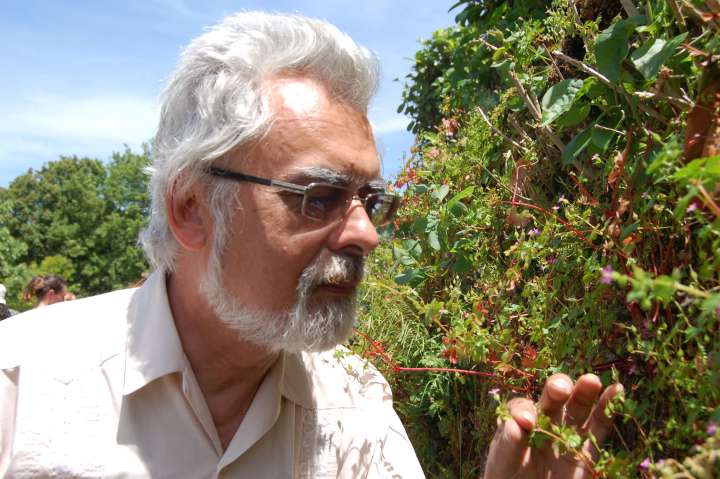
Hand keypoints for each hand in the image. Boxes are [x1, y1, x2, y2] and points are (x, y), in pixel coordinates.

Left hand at [483, 373, 622, 478]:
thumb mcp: (503, 464)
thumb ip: (508, 445)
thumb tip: (515, 426)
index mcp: (520, 423)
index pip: (522, 407)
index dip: (524, 410)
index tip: (527, 422)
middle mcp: (545, 421)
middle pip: (553, 397)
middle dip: (557, 388)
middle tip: (560, 389)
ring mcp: (568, 433)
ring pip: (578, 406)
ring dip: (585, 391)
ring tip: (591, 381)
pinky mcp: (588, 449)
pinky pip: (600, 425)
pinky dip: (608, 407)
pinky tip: (616, 390)